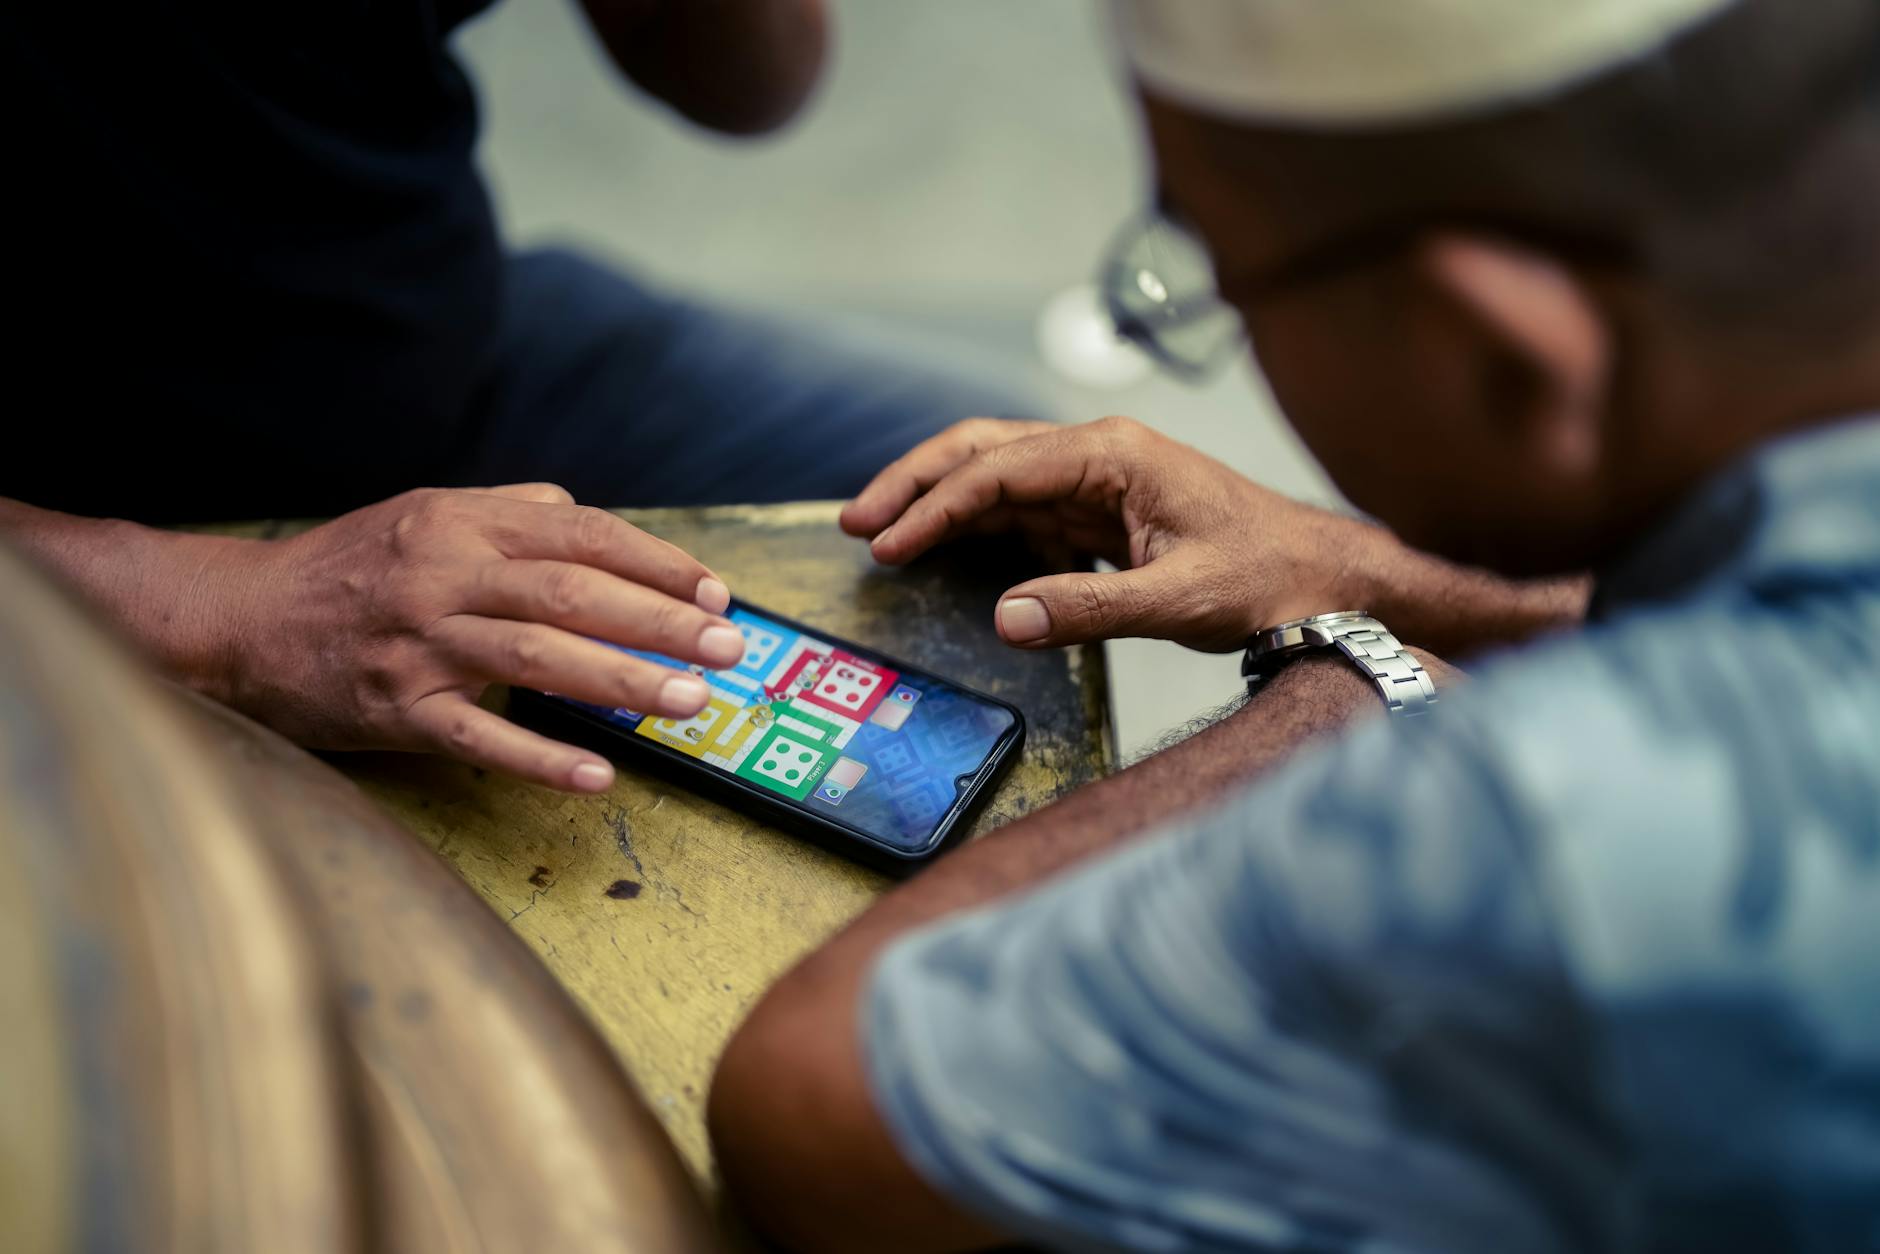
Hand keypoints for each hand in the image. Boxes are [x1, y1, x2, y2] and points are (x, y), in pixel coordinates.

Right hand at [204, 484, 746, 791]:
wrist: (241, 623)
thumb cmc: (348, 570)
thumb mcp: (423, 514)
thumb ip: (508, 511)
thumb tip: (584, 514)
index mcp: (460, 523)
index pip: (582, 535)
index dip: (656, 564)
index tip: (714, 594)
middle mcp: (444, 576)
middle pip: (573, 594)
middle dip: (662, 623)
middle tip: (729, 650)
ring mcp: (420, 646)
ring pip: (538, 660)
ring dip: (623, 682)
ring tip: (692, 703)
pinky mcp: (397, 711)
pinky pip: (480, 738)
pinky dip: (542, 759)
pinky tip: (598, 775)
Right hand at [841, 416, 1375, 650]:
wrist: (1326, 575)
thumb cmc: (1268, 577)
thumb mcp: (1180, 601)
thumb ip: (1089, 609)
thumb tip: (1003, 619)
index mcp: (1113, 455)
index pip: (999, 470)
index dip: (934, 507)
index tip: (885, 543)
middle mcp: (1099, 454)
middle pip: (983, 451)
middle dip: (915, 484)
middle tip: (854, 523)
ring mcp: (1099, 479)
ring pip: (998, 477)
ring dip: (939, 504)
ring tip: (881, 535)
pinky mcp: (1104, 511)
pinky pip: (1025, 510)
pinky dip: (978, 527)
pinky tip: (948, 553)